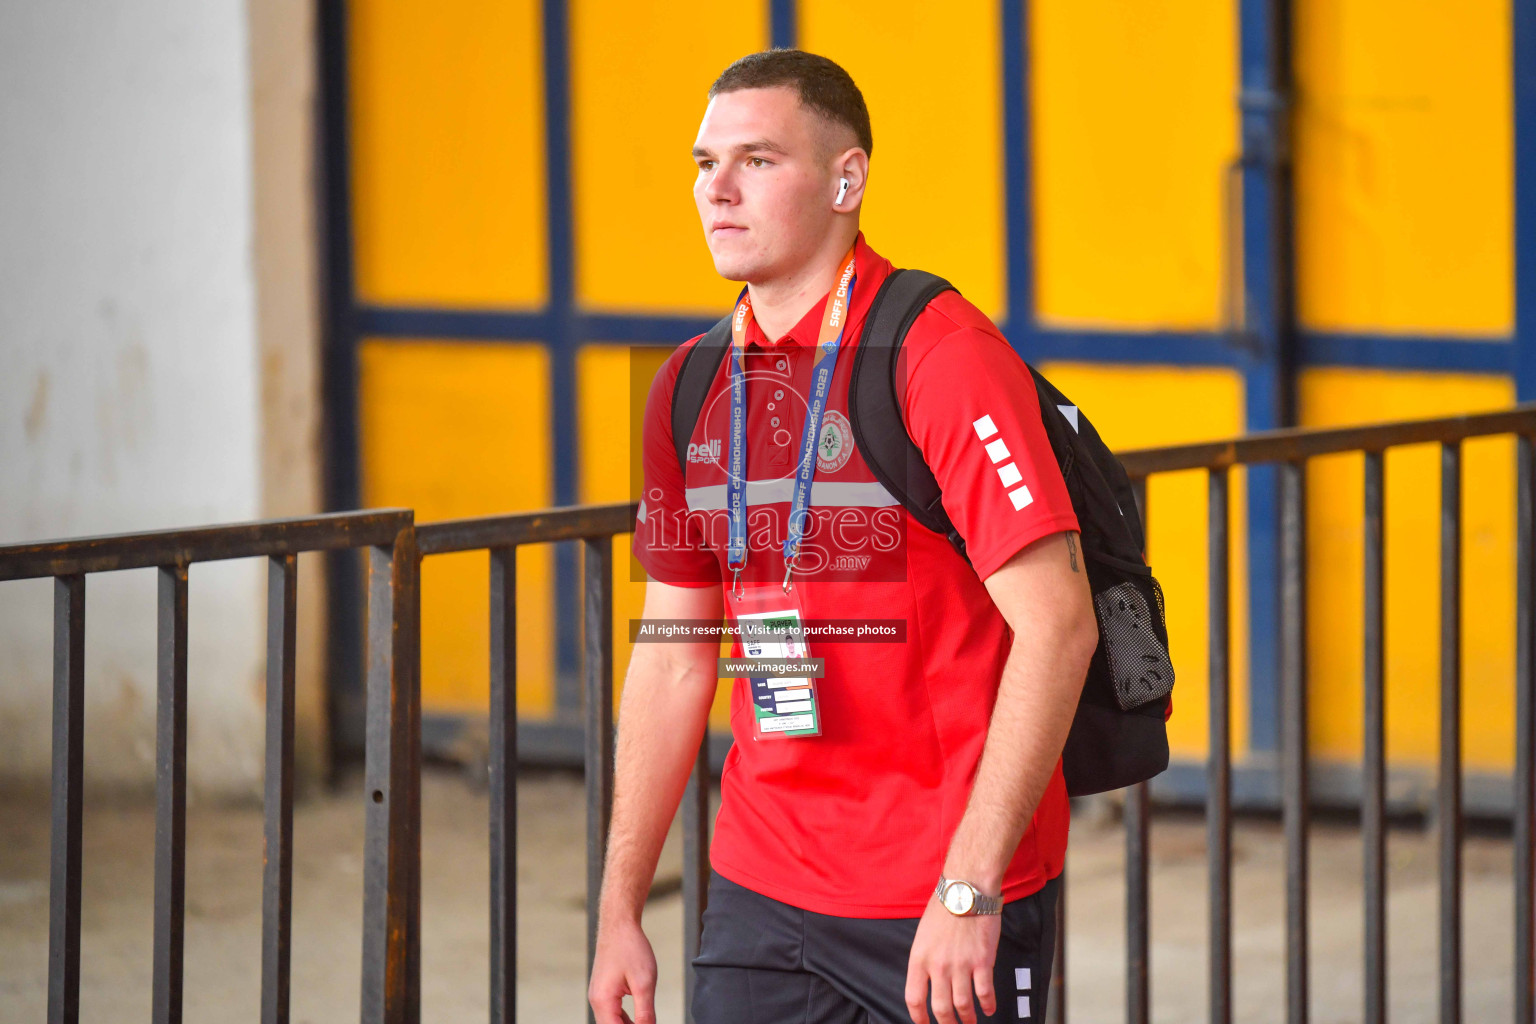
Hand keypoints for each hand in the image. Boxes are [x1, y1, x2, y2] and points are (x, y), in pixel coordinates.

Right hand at [588, 917, 657, 1023]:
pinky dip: (624, 1019)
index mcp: (603, 1001)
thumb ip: (645, 1013)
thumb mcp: (644, 983)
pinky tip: (638, 1021)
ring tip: (645, 1023)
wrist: (619, 925)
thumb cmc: (630, 948)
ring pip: (611, 1022)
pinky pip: (612, 1012)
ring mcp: (598, 995)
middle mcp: (596, 1001)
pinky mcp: (603, 990)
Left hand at [904, 893, 1001, 1023]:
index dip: (919, 1018)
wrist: (966, 890)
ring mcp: (961, 965)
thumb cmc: (944, 907)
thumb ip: (924, 958)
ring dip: (967, 1019)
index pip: (914, 998)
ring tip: (970, 1022)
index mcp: (919, 958)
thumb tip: (928, 981)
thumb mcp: (923, 934)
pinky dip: (987, 1004)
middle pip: (940, 1008)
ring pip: (963, 1005)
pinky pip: (985, 992)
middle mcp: (938, 966)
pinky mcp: (982, 962)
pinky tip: (988, 1008)